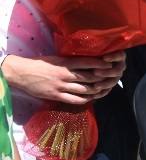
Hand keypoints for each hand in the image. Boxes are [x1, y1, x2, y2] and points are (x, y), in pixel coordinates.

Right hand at [1, 52, 125, 103]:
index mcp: (65, 63)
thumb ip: (70, 61)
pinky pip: (75, 100)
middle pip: (89, 78)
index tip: (110, 65)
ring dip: (96, 90)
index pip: (87, 63)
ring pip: (85, 90)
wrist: (21, 73)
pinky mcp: (56, 96)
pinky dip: (86, 100)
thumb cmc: (40, 64)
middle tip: (111, 79)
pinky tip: (91, 98)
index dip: (100, 65)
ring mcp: (61, 87)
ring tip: (104, 89)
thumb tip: (87, 61)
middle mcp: (65, 75)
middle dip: (102, 79)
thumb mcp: (56, 58)